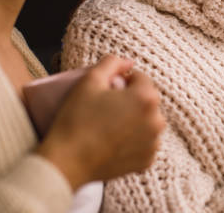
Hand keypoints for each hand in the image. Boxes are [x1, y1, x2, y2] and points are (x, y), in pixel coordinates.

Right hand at [36, 55, 164, 189]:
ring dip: (135, 120)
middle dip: (131, 100)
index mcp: (147, 98)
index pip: (141, 78)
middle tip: (107, 108)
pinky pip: (145, 143)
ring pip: (147, 122)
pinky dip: (135, 140)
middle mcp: (157, 120)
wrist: (67, 162)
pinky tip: (116, 141)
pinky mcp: (147, 161)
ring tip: (110, 125)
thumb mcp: (90, 81)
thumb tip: (128, 62)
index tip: (107, 91)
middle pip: (147, 100)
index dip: (124, 81)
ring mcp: (153, 143)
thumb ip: (111, 63)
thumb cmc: (77, 119)